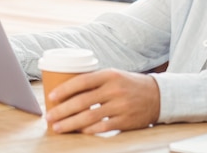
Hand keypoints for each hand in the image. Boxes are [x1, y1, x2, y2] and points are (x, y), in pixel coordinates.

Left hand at [45, 69, 160, 133]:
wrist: (157, 95)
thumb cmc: (129, 84)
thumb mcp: (114, 75)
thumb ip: (95, 81)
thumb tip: (67, 90)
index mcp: (109, 75)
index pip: (82, 81)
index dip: (65, 89)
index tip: (51, 97)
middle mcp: (114, 89)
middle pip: (82, 101)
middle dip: (62, 110)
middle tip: (49, 117)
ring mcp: (120, 106)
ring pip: (89, 117)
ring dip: (70, 123)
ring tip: (58, 127)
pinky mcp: (125, 121)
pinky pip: (102, 128)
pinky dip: (88, 130)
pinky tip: (78, 131)